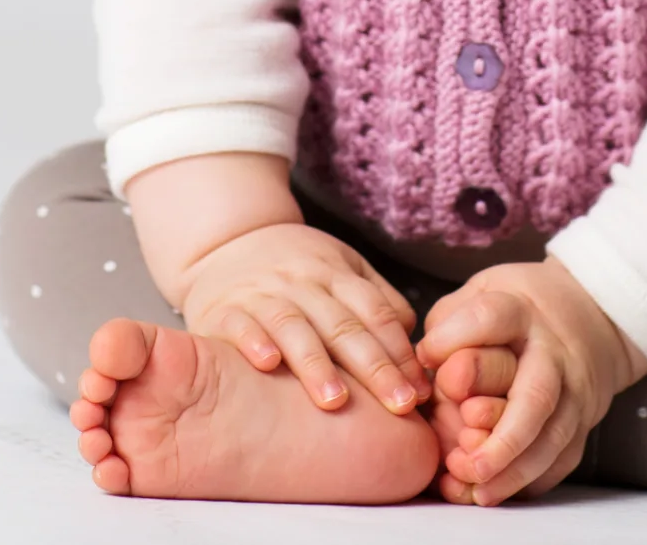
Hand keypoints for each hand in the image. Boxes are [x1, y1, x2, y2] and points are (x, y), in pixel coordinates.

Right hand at [178, 222, 432, 414]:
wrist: (227, 241)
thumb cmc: (297, 268)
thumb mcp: (342, 270)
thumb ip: (379, 303)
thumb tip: (417, 349)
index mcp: (338, 276)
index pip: (377, 314)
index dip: (400, 353)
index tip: (421, 393)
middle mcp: (303, 284)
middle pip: (344, 326)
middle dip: (375, 368)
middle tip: (400, 405)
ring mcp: (263, 294)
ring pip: (294, 327)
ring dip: (316, 363)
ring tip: (336, 400)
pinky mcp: (225, 309)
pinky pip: (241, 324)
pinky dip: (253, 341)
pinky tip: (268, 364)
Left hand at [415, 259, 646, 504]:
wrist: (591, 318)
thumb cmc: (518, 311)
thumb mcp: (482, 293)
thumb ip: (449, 326)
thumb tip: (420, 366)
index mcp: (521, 311)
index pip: (492, 320)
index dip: (455, 340)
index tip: (425, 358)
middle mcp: (553, 354)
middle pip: (536, 396)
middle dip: (502, 436)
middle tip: (465, 464)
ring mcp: (574, 392)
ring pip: (551, 439)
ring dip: (512, 471)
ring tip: (474, 490)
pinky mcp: (581, 424)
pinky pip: (559, 461)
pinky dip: (525, 483)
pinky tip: (490, 493)